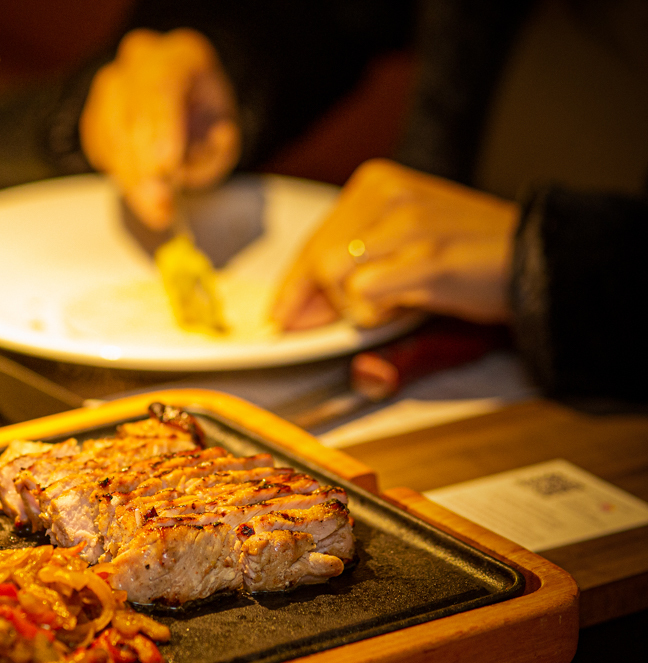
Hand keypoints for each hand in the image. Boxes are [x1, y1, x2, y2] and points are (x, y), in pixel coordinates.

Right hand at [80, 28, 240, 231]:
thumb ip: (219, 146)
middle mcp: (136, 64)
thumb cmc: (203, 116)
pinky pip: (101, 151)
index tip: (166, 168)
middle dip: (145, 169)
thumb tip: (201, 157)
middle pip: (130, 116)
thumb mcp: (225, 128)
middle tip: (162, 207)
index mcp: (177, 56)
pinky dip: (122, 177)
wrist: (182, 103)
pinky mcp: (93, 117)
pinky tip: (143, 194)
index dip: (161, 129)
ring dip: (132, 181)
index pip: (161, 89)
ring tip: (156, 212)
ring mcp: (109, 89)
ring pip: (111, 137)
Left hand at [271, 159, 518, 329]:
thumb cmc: (466, 253)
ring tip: (388, 306)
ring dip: (352, 306)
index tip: (281, 315)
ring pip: (335, 275)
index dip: (293, 286)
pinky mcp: (426, 255)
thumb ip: (351, 263)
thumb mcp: (401, 243)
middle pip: (317, 259)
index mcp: (376, 182)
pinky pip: (366, 292)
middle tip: (327, 326)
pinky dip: (373, 312)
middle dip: (315, 303)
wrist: (536, 257)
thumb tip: (298, 306)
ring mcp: (407, 221)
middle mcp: (387, 193)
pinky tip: (401, 309)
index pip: (314, 240)